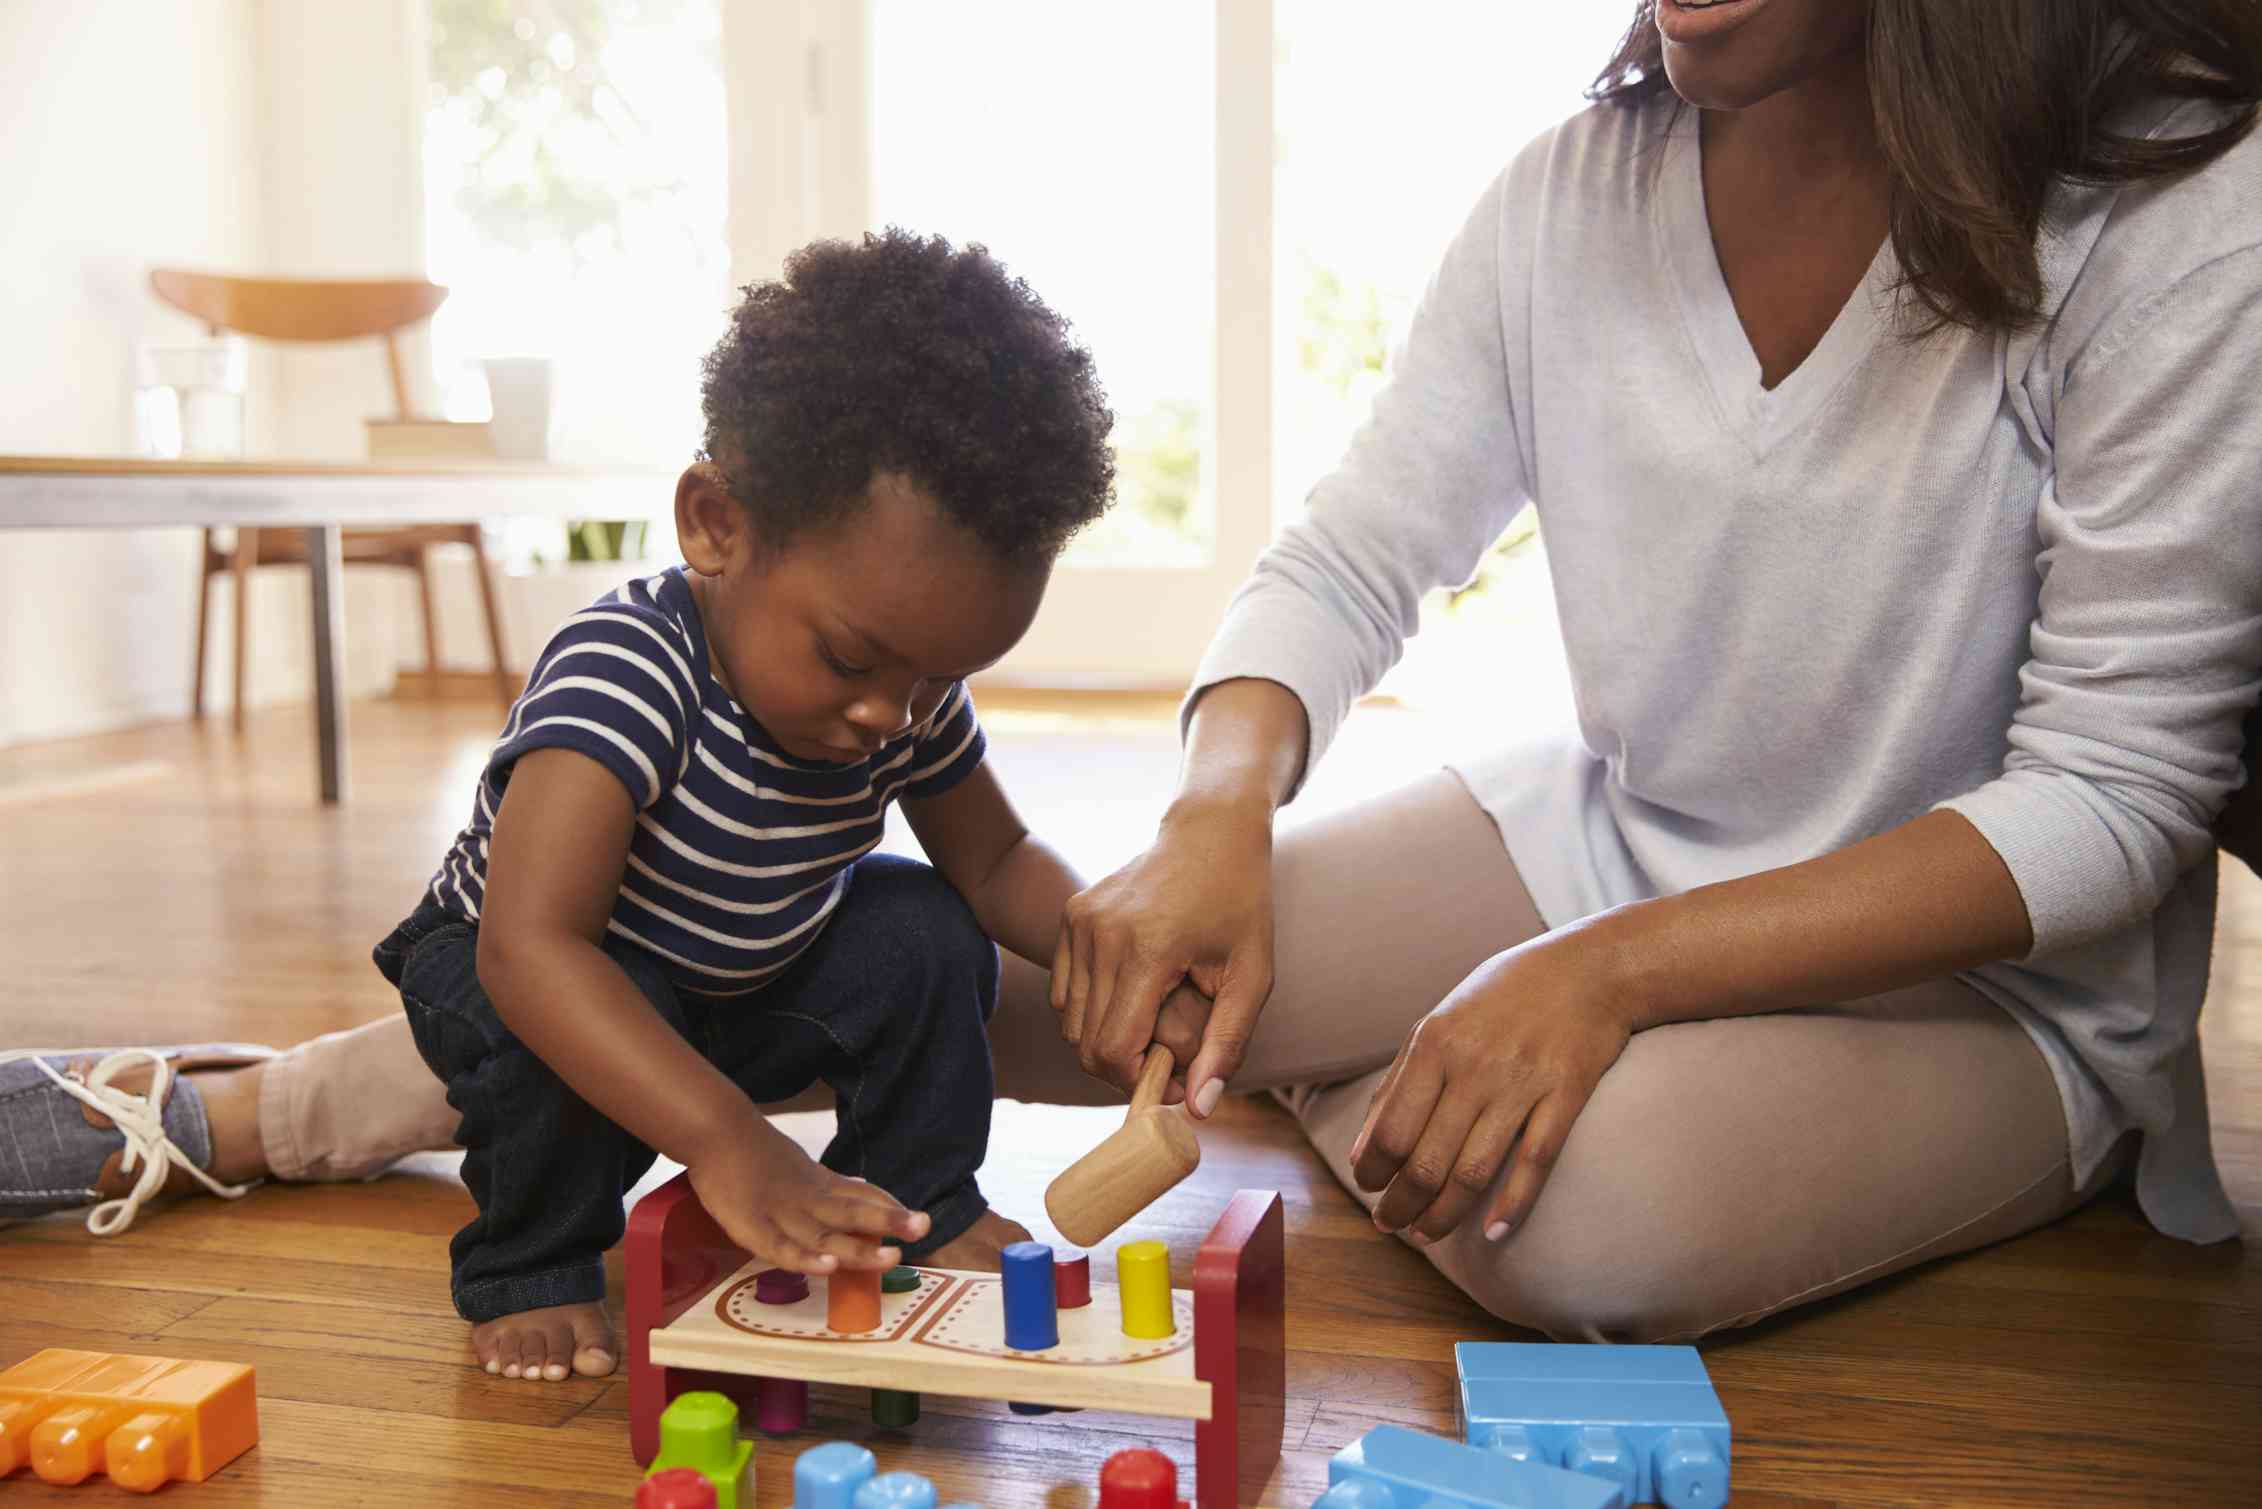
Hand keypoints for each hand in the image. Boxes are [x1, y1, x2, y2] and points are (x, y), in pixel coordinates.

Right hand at [687, 1114, 929, 1273]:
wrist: (717, 1130)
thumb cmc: (756, 1152)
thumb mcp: (799, 1166)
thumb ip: (828, 1184)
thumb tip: (860, 1185)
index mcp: (819, 1183)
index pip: (861, 1194)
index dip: (888, 1206)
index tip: (917, 1218)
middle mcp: (809, 1199)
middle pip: (853, 1211)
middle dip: (888, 1221)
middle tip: (923, 1226)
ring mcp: (783, 1214)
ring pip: (825, 1235)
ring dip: (858, 1249)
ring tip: (891, 1257)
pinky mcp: (754, 1229)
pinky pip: (782, 1249)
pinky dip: (805, 1260)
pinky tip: (828, 1268)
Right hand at [1053, 794, 1273, 1114]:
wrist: (1210, 832)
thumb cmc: (1240, 904)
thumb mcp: (1252, 976)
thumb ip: (1226, 1045)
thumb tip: (1198, 1109)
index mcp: (1148, 949)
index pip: (1114, 1050)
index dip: (1140, 1081)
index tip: (1176, 1079)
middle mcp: (1102, 933)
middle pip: (1087, 1044)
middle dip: (1126, 1067)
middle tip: (1170, 1057)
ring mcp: (1079, 921)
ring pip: (1071, 1024)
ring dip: (1107, 1040)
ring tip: (1154, 1023)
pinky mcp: (1070, 916)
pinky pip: (1065, 993)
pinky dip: (1092, 1011)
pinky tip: (1134, 994)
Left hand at [1351, 928, 1635, 1243]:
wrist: (1589, 968)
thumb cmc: (1504, 996)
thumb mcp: (1440, 1023)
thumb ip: (1401, 1080)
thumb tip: (1364, 1147)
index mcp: (1434, 1045)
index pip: (1389, 1130)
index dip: (1372, 1172)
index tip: (1368, 1191)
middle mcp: (1473, 1066)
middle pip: (1425, 1160)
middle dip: (1400, 1205)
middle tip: (1391, 1225)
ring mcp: (1521, 1083)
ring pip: (1473, 1171)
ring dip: (1443, 1215)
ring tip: (1426, 1233)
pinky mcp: (1565, 1095)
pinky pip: (1534, 1163)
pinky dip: (1512, 1205)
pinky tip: (1493, 1233)